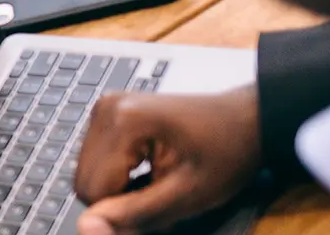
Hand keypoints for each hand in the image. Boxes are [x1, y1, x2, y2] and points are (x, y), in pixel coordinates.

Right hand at [74, 87, 262, 234]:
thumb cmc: (226, 153)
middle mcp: (105, 108)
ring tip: (157, 181)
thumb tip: (86, 227)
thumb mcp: (187, 194)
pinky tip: (148, 169)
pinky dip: (120, 174)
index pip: (91, 190)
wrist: (245, 120)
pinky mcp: (108, 113)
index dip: (123, 211)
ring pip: (88, 172)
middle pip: (85, 180)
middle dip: (119, 199)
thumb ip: (135, 213)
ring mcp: (104, 107)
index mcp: (122, 121)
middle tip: (161, 196)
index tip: (161, 207)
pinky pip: (97, 160)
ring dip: (119, 188)